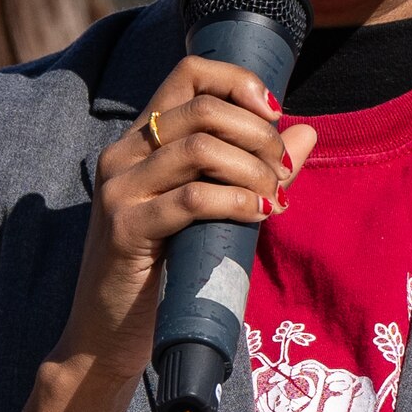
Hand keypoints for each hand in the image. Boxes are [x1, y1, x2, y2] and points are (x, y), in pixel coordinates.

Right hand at [73, 59, 310, 356]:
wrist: (105, 338)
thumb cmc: (162, 274)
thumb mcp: (210, 213)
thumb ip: (252, 169)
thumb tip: (306, 134)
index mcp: (141, 141)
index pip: (189, 73)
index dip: (238, 82)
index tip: (274, 113)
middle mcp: (123, 155)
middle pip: (203, 108)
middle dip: (258, 134)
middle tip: (282, 170)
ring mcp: (119, 190)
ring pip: (200, 149)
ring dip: (252, 169)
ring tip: (273, 196)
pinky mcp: (125, 228)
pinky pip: (192, 199)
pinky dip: (236, 201)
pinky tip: (258, 213)